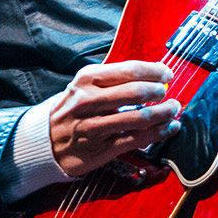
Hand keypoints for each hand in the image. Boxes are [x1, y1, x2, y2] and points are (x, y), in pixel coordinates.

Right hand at [49, 60, 181, 176]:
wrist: (44, 140)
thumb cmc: (72, 108)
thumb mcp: (84, 85)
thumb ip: (114, 78)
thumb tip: (152, 73)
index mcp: (87, 79)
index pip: (130, 70)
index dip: (155, 71)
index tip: (167, 74)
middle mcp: (89, 100)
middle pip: (136, 92)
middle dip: (160, 92)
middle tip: (169, 94)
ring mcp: (94, 126)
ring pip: (140, 118)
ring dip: (164, 113)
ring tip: (173, 110)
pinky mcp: (101, 148)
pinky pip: (137, 139)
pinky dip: (159, 133)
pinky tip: (168, 128)